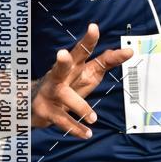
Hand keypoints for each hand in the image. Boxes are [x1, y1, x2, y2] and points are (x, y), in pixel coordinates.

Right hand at [32, 24, 132, 138]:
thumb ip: (105, 63)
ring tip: (94, 118)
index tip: (94, 27)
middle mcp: (60, 76)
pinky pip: (63, 121)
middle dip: (62, 61)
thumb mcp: (86, 73)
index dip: (88, 39)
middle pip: (61, 66)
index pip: (81, 50)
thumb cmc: (67, 86)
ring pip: (64, 97)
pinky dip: (76, 128)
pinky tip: (87, 133)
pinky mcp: (47, 112)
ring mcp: (51, 94)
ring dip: (79, 106)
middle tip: (62, 54)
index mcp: (72, 66)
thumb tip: (127, 52)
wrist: (33, 104)